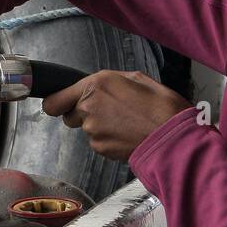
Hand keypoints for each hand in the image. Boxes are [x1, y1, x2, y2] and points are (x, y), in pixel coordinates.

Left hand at [42, 70, 192, 161]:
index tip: (61, 105)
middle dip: (83, 114)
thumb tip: (100, 86)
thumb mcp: (137, 78)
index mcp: (95, 85)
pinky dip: (108, 139)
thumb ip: (109, 82)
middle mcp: (88, 108)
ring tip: (124, 123)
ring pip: (86, 129)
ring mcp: (92, 130)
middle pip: (70, 116)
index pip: (54, 100)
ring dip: (99, 127)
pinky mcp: (100, 148)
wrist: (172, 137)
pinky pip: (97, 142)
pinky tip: (126, 134)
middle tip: (108, 112)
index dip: (57, 103)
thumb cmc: (161, 106)